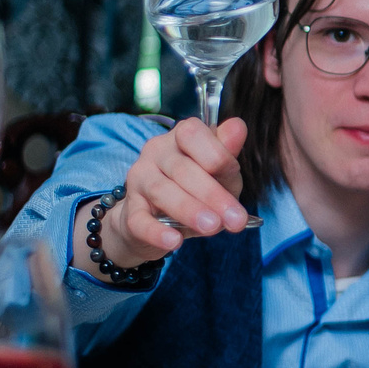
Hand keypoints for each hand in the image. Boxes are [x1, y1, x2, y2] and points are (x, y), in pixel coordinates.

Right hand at [88, 117, 249, 269]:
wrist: (156, 220)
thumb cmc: (196, 189)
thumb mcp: (220, 173)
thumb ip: (228, 154)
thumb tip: (238, 126)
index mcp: (180, 137)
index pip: (193, 134)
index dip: (217, 156)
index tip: (235, 181)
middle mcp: (156, 152)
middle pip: (183, 169)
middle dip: (212, 195)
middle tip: (236, 220)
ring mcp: (139, 179)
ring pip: (163, 192)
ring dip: (189, 210)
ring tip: (212, 227)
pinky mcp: (130, 210)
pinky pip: (139, 221)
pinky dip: (157, 232)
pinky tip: (174, 241)